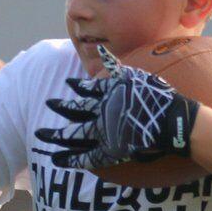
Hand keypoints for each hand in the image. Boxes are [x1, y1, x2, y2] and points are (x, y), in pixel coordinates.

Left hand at [35, 45, 198, 168]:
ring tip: (39, 134)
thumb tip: (102, 51)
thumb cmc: (160, 98)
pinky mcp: (108, 151)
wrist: (171, 122)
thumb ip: (117, 66)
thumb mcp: (138, 76)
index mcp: (108, 93)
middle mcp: (100, 112)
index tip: (66, 83)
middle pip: (73, 110)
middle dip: (59, 106)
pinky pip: (85, 158)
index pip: (86, 89)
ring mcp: (102, 132)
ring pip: (72, 135)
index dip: (76, 86)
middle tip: (47, 103)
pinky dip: (70, 160)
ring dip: (55, 135)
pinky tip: (56, 159)